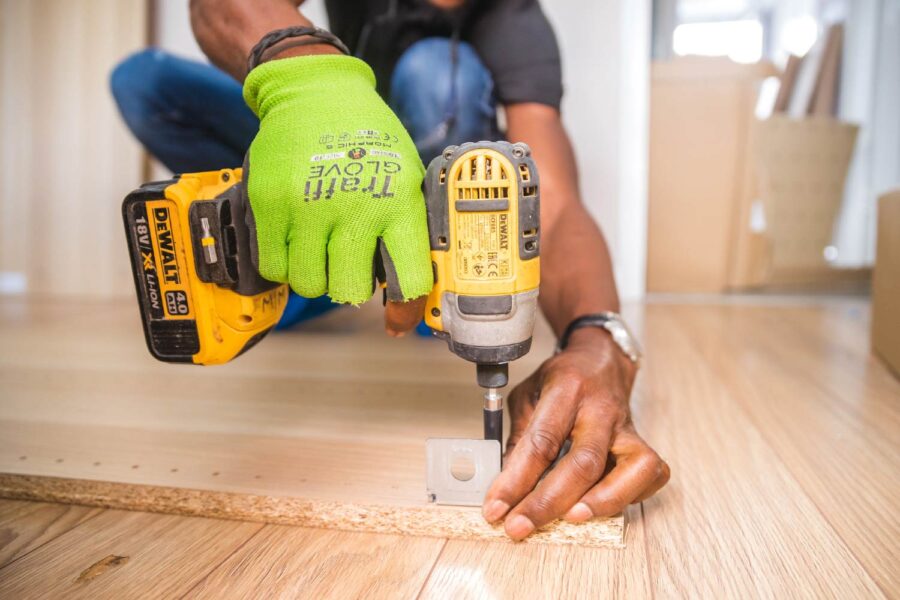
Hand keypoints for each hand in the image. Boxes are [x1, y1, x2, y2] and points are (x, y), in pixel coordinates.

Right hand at [243, 55, 432, 333]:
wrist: (315, 92)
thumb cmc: (368, 141)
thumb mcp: (406, 178)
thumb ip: (408, 232)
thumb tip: (412, 297)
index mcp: (398, 202)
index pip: (408, 279)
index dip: (405, 308)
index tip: (397, 319)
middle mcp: (355, 207)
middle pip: (350, 291)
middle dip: (349, 286)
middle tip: (347, 264)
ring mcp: (308, 206)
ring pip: (309, 284)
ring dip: (315, 275)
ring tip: (320, 246)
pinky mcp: (269, 204)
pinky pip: (273, 267)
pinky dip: (284, 263)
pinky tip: (295, 239)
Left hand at [482, 328, 669, 539]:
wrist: (600, 360)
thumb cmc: (562, 380)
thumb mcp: (528, 396)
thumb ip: (519, 438)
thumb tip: (505, 487)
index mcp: (566, 390)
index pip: (541, 441)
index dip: (516, 480)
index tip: (495, 508)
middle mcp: (601, 409)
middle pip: (583, 462)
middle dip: (548, 502)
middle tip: (519, 526)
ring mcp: (627, 427)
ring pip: (631, 469)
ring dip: (601, 502)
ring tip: (569, 519)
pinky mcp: (642, 441)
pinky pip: (650, 474)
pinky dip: (630, 496)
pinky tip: (601, 504)